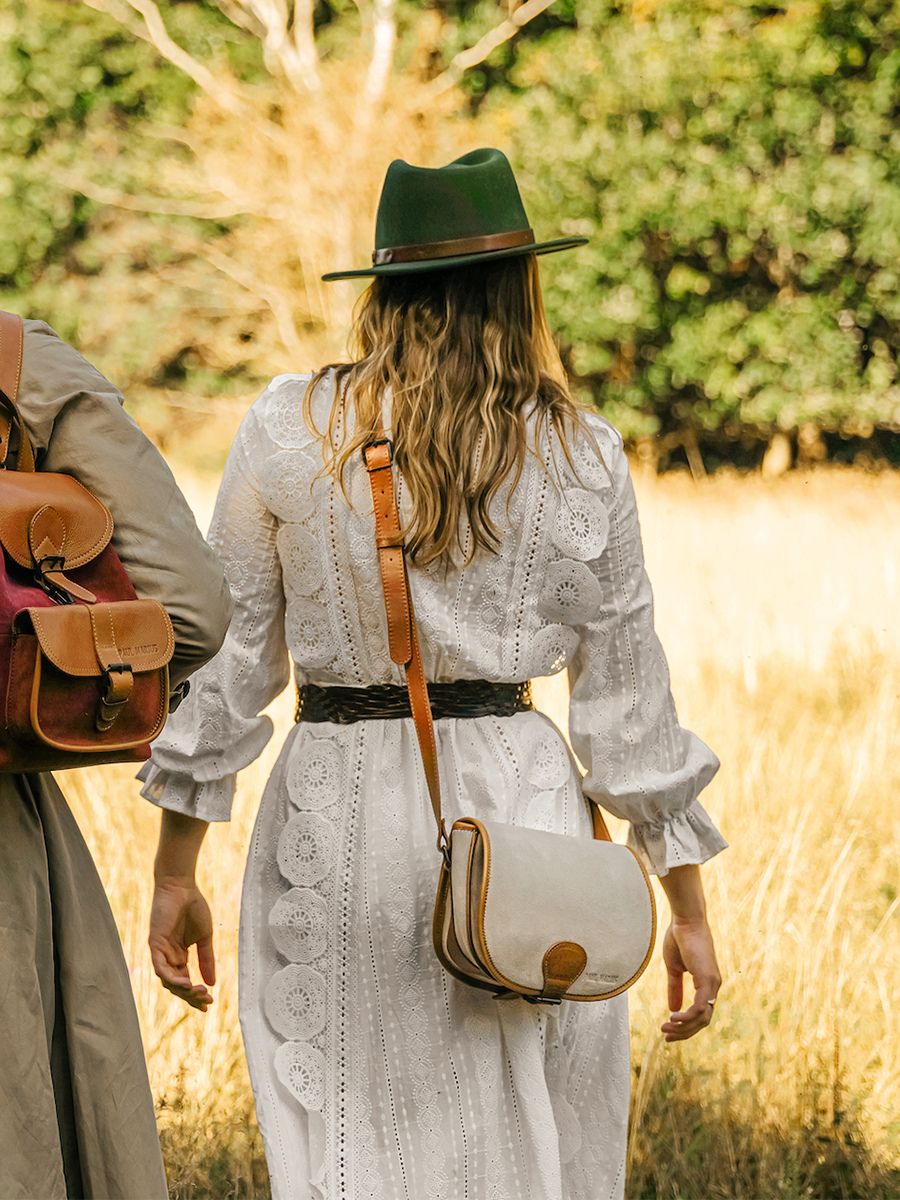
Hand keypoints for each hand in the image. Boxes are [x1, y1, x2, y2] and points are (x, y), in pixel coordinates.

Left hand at [149, 877, 215, 1011]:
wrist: (182, 887)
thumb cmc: (193, 907)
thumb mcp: (204, 937)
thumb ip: (206, 959)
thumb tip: (212, 983)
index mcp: (179, 956)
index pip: (185, 983)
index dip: (195, 995)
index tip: (209, 1004)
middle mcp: (168, 957)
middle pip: (177, 986)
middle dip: (191, 996)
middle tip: (207, 1001)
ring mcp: (160, 952)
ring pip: (168, 981)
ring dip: (183, 990)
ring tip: (200, 992)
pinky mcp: (155, 945)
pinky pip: (160, 968)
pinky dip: (172, 978)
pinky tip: (186, 983)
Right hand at [660, 915, 720, 1041]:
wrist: (685, 920)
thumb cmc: (679, 939)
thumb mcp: (674, 968)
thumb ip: (674, 988)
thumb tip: (672, 1009)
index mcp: (706, 984)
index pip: (700, 1014)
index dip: (685, 1025)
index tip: (668, 1029)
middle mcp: (712, 987)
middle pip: (702, 1021)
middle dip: (684, 1032)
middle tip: (666, 1036)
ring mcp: (712, 984)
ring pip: (702, 1018)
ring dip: (684, 1027)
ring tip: (666, 1028)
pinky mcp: (707, 980)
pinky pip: (699, 1007)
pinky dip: (687, 1016)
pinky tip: (673, 1018)